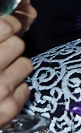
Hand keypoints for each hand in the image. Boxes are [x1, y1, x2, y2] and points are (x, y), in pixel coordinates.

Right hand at [0, 11, 32, 125]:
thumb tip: (6, 24)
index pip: (6, 26)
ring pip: (26, 64)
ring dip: (14, 67)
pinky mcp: (10, 109)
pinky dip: (15, 88)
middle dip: (9, 47)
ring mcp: (1, 90)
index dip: (8, 24)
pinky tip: (0, 92)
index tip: (7, 27)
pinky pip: (26, 87)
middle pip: (18, 44)